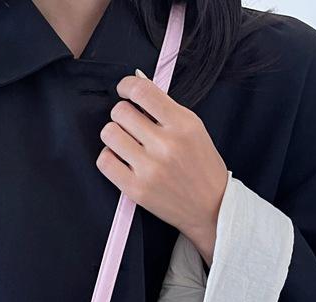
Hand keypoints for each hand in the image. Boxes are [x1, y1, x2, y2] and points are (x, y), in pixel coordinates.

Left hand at [97, 71, 228, 264]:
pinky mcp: (135, 189)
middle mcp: (165, 145)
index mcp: (183, 124)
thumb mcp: (193, 129)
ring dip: (113, 135)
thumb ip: (165, 108)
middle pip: (120, 112)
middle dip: (121, 114)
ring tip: (125, 142)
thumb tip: (136, 81)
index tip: (124, 90)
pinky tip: (120, 159)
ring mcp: (149, 168)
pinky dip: (108, 156)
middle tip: (129, 124)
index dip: (126, 86)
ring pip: (109, 134)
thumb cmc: (201, 165)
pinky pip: (104, 161)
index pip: (143, 92)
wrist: (210, 207)